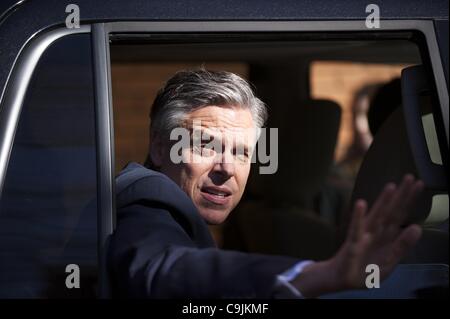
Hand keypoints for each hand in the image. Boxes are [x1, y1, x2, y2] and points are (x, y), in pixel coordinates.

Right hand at [292, 174, 423, 297]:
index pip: (400, 215)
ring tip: (391, 187)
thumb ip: (402, 246)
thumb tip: (417, 227)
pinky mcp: (353, 244)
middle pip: (391, 212)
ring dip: (383, 202)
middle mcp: (376, 231)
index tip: (419, 184)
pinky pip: (356, 229)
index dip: (409, 200)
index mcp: (386, 236)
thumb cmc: (364, 269)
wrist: (341, 279)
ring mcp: (364, 235)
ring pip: (376, 217)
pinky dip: (358, 217)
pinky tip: (361, 204)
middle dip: (401, 195)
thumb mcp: (389, 262)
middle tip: (410, 177)